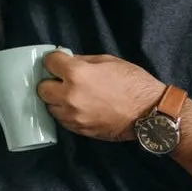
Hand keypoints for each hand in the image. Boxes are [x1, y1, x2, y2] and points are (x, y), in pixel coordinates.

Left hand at [38, 51, 164, 140]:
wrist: (149, 113)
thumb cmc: (133, 82)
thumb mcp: (108, 61)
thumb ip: (83, 60)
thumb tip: (67, 60)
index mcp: (77, 74)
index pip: (49, 62)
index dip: (55, 60)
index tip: (60, 61)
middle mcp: (69, 96)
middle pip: (42, 88)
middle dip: (51, 82)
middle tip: (63, 80)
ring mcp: (73, 116)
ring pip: (50, 106)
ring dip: (57, 100)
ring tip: (72, 96)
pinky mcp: (78, 130)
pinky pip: (62, 120)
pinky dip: (66, 113)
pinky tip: (79, 108)